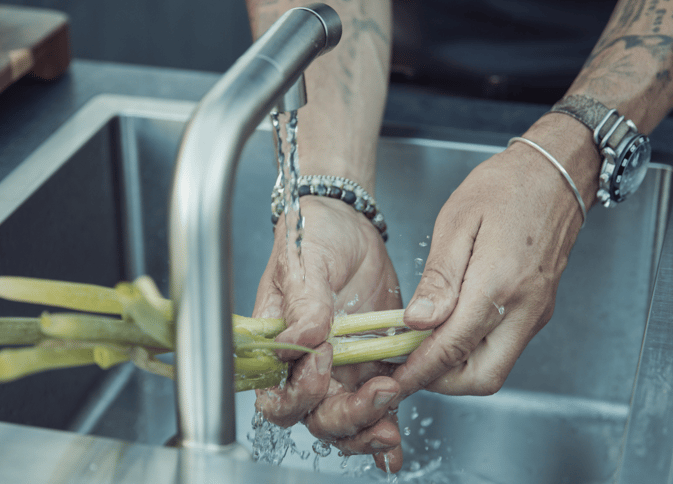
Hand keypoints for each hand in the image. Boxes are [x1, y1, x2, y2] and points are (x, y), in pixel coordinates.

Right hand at [252, 195, 404, 471]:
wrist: (348, 223)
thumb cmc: (312, 237)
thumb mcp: (303, 262)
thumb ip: (304, 303)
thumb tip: (304, 340)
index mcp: (277, 346)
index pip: (276, 394)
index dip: (298, 392)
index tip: (323, 361)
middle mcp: (306, 366)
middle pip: (316, 417)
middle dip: (347, 418)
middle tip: (379, 393)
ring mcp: (341, 370)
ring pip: (347, 421)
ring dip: (368, 430)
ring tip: (392, 428)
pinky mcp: (373, 364)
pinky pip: (379, 405)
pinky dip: (386, 429)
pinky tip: (396, 447)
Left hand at [391, 119, 596, 400]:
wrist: (557, 173)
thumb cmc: (505, 187)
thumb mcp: (458, 222)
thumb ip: (439, 278)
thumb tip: (417, 321)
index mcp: (500, 284)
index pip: (453, 348)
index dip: (419, 369)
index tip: (393, 378)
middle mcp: (524, 309)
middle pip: (481, 377)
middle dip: (440, 381)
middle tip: (406, 363)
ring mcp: (535, 313)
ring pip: (494, 368)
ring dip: (456, 370)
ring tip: (421, 347)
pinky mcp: (538, 311)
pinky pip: (504, 349)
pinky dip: (473, 353)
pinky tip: (448, 331)